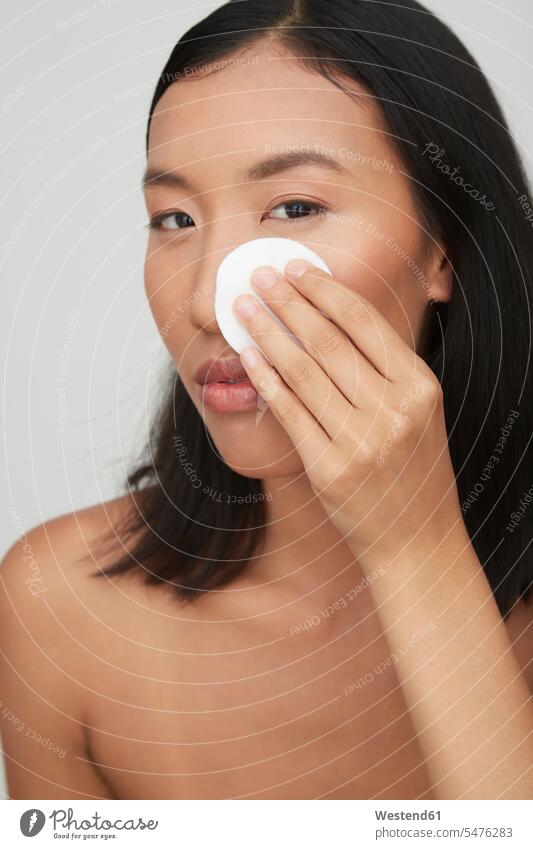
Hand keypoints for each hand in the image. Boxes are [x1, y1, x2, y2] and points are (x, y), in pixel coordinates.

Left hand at [232, 258, 463, 565]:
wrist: (418, 541)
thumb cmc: (412, 472)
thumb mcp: (417, 412)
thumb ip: (384, 369)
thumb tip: (328, 317)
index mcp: (419, 387)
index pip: (364, 323)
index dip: (324, 290)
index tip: (296, 269)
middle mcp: (393, 410)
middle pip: (327, 340)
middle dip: (287, 302)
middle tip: (259, 276)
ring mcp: (361, 441)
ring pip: (302, 371)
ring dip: (266, 333)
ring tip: (243, 309)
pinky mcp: (329, 469)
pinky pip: (289, 412)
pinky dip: (266, 379)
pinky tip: (248, 356)